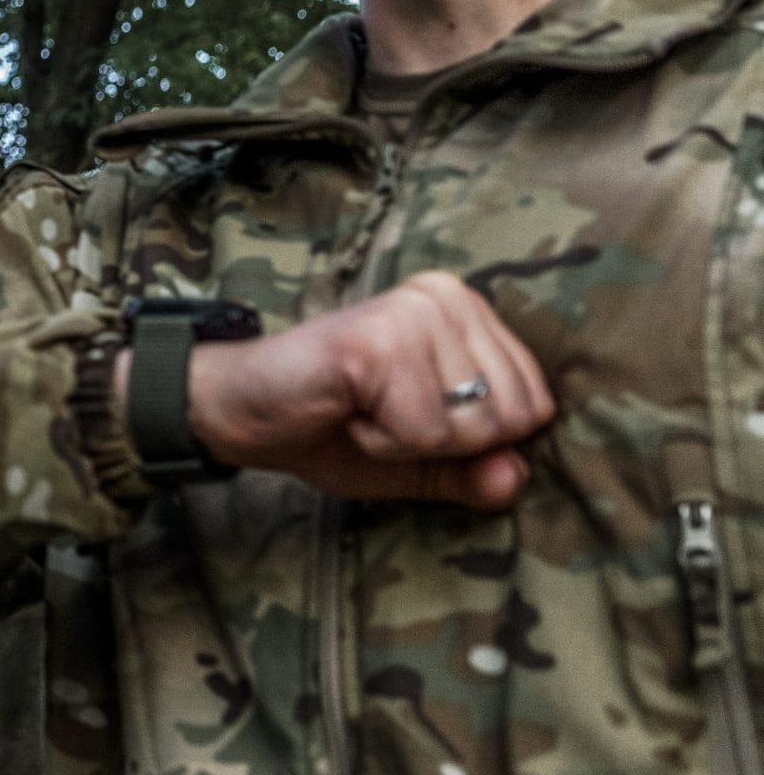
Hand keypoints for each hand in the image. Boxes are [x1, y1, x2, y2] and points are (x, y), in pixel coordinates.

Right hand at [169, 270, 554, 508]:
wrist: (239, 410)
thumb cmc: (329, 427)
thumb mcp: (419, 460)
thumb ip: (476, 472)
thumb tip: (517, 478)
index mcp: (467, 310)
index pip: (535, 406)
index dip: (472, 441)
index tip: (408, 417)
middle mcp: (448, 296)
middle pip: (513, 418)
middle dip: (446, 444)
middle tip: (382, 415)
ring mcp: (414, 314)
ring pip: (471, 428)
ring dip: (409, 443)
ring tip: (362, 410)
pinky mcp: (379, 340)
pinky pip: (422, 432)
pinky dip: (380, 443)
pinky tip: (345, 410)